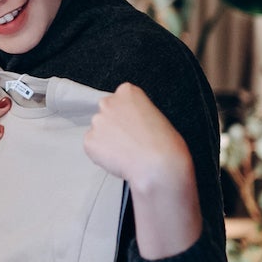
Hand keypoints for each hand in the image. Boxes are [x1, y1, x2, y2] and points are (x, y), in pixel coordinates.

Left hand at [83, 82, 201, 258]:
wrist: (163, 171)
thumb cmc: (171, 151)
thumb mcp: (160, 123)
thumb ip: (141, 115)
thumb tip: (125, 109)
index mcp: (130, 91)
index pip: (119, 99)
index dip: (129, 120)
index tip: (140, 134)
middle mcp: (109, 101)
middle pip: (104, 115)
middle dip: (115, 132)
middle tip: (134, 150)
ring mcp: (98, 122)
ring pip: (98, 134)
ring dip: (109, 146)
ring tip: (129, 158)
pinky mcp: (89, 142)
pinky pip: (92, 150)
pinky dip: (102, 159)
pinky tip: (119, 164)